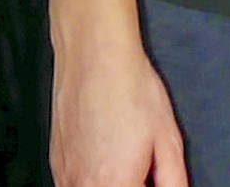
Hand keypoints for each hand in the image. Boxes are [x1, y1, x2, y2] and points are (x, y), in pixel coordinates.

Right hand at [51, 38, 188, 186]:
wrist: (95, 56)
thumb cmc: (129, 89)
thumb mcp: (168, 138)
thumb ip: (174, 180)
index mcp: (116, 184)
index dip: (146, 186)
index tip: (152, 178)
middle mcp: (84, 185)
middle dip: (131, 184)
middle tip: (143, 167)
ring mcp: (66, 176)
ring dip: (111, 182)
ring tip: (124, 158)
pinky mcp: (55, 163)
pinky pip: (74, 184)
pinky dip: (92, 178)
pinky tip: (106, 155)